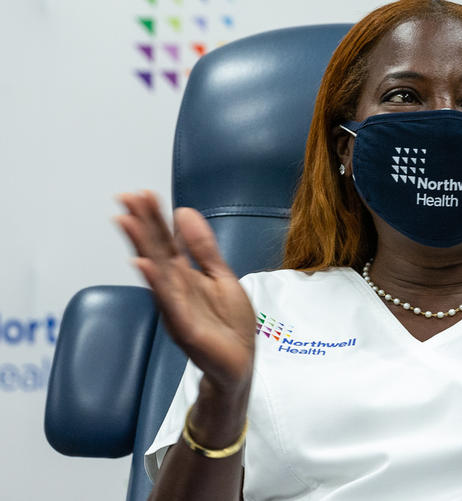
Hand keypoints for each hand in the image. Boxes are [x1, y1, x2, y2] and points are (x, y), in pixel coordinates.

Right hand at [116, 191, 255, 393]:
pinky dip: (157, 283)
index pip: (165, 241)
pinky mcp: (185, 327)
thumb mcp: (220, 275)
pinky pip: (169, 301)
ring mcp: (177, 307)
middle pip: (156, 251)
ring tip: (128, 221)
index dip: (154, 218)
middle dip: (143, 224)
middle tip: (127, 198)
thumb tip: (184, 212)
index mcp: (185, 275)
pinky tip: (145, 264)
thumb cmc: (228, 323)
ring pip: (157, 272)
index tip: (141, 193)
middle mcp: (175, 289)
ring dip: (142, 246)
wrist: (239, 364)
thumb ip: (203, 248)